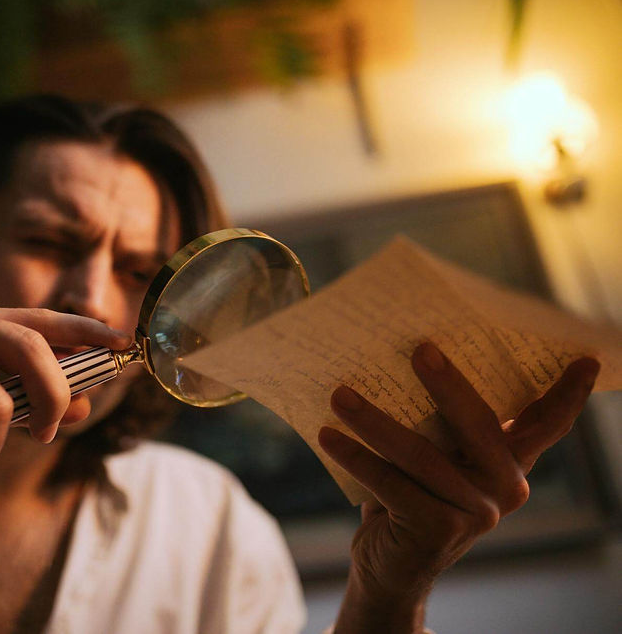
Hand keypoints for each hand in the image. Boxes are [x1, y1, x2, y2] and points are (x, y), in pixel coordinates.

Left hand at [319, 343, 598, 632]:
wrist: (390, 564)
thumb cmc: (409, 492)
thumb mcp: (435, 455)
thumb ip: (440, 422)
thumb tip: (408, 354)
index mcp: (510, 462)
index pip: (547, 425)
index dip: (568, 395)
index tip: (585, 360)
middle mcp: (505, 487)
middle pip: (479, 424)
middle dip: (448, 384)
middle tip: (420, 348)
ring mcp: (476, 511)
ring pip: (421, 453)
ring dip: (374, 421)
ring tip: (340, 396)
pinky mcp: (439, 529)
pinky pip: (391, 483)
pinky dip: (356, 457)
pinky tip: (329, 437)